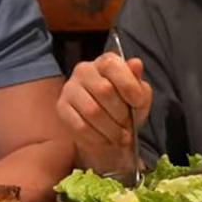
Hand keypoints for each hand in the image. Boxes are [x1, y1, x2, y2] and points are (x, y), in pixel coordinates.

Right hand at [56, 54, 151, 171]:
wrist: (106, 127)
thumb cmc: (124, 107)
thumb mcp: (140, 97)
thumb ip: (139, 84)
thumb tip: (136, 64)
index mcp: (105, 62)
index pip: (113, 66)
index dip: (129, 86)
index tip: (138, 104)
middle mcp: (84, 70)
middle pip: (104, 90)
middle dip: (121, 113)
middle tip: (128, 126)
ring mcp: (70, 88)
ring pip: (92, 111)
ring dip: (111, 129)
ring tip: (120, 137)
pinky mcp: (62, 108)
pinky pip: (80, 125)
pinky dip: (97, 137)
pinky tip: (105, 139)